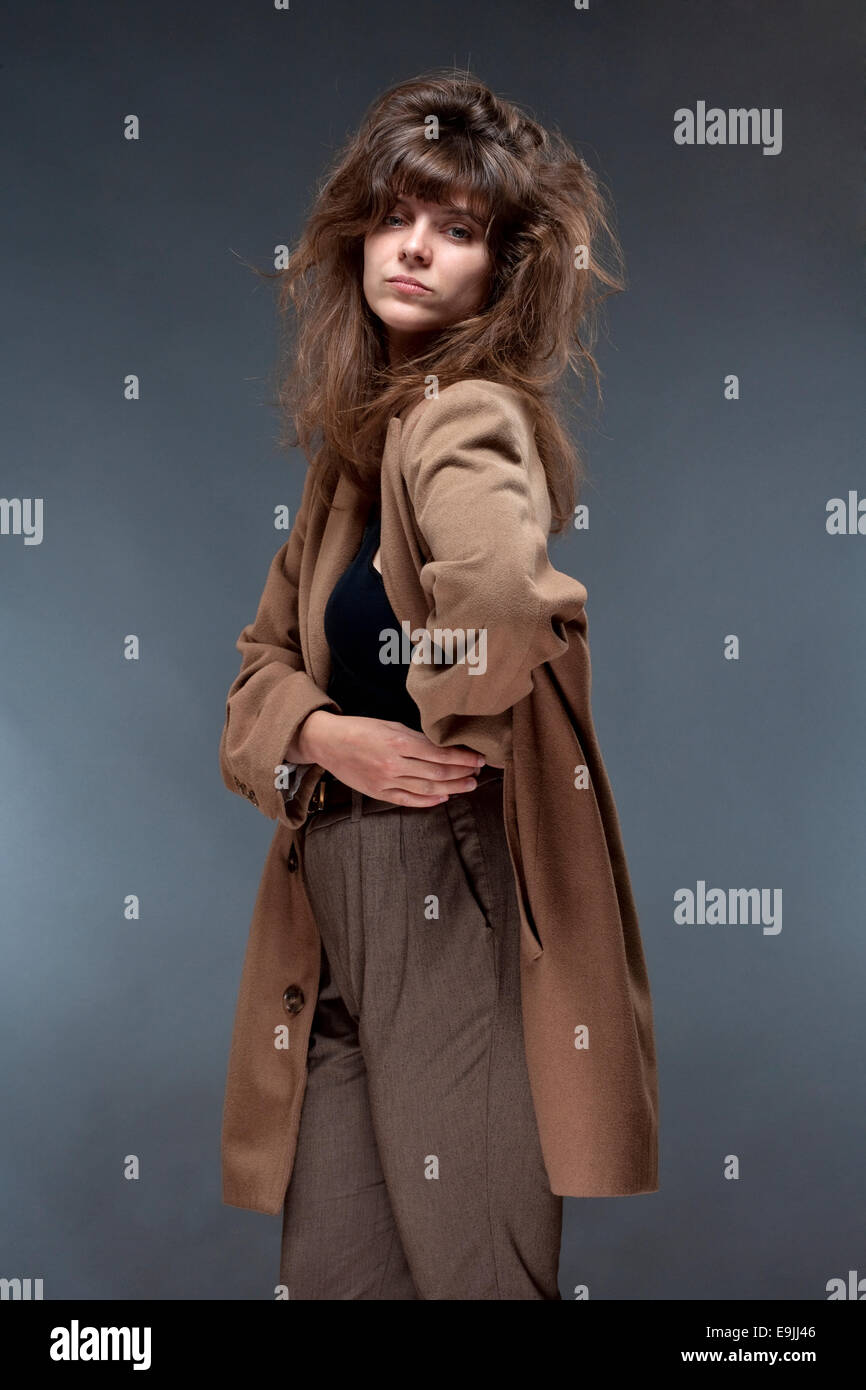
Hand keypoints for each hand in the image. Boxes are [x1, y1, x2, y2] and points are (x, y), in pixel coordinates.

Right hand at [297, 711, 486, 807]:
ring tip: (468, 785)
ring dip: (451, 788)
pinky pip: (407, 800)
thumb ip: (415, 738)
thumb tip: (442, 748)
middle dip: (462, 773)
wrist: (328, 742)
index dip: (462, 757)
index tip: (478, 757)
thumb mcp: (390, 725)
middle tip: (478, 773)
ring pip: (426, 789)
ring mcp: (385, 781)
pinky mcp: (378, 792)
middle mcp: (393, 764)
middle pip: (437, 774)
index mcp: (398, 742)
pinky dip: (428, 801)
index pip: (439, 754)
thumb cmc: (360, 729)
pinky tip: (443, 797)